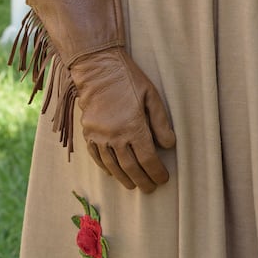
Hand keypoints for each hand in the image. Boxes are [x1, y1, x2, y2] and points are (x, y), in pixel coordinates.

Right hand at [72, 47, 175, 192]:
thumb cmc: (128, 79)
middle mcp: (115, 136)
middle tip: (150, 188)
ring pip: (113, 166)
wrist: (98, 68)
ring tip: (133, 185)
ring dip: (125, 179)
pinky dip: (106, 168)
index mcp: (134, 126)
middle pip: (131, 167)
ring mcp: (99, 137)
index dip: (156, 172)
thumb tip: (169, 145)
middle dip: (143, 180)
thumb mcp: (151, 95)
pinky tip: (113, 173)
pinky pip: (97, 157)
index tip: (163, 179)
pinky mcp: (88, 134)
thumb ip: (161, 122)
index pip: (148, 159)